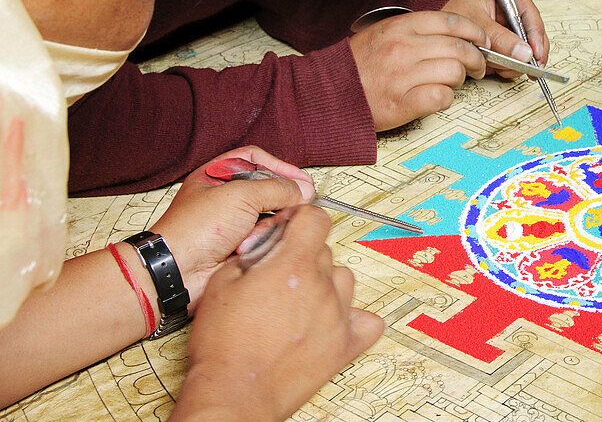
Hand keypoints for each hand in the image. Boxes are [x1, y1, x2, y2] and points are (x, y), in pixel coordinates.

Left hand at [149, 147, 314, 308]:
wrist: (179, 271)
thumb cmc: (195, 229)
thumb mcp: (240, 195)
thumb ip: (277, 188)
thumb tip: (302, 190)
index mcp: (217, 176)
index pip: (257, 160)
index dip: (280, 167)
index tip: (301, 180)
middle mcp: (226, 198)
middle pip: (268, 190)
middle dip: (280, 200)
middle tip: (297, 206)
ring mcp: (234, 223)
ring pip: (271, 216)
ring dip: (269, 224)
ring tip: (262, 232)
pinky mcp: (241, 246)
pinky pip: (266, 238)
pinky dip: (264, 241)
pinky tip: (253, 247)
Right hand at [170, 206, 383, 420]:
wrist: (232, 393)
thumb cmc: (223, 345)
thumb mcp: (222, 284)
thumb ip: (251, 254)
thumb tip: (268, 244)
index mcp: (293, 266)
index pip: (316, 219)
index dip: (300, 220)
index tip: (290, 230)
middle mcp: (322, 287)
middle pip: (325, 251)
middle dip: (302, 255)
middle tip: (279, 276)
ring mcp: (337, 316)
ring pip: (344, 279)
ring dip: (325, 282)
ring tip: (301, 300)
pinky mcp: (344, 346)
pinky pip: (368, 322)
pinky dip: (355, 318)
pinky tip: (334, 320)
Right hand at [349, 10, 488, 131]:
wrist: (325, 93)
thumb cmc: (356, 65)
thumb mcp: (382, 33)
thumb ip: (415, 30)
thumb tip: (452, 33)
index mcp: (400, 27)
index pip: (451, 21)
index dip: (474, 31)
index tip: (481, 40)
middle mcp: (403, 48)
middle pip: (459, 47)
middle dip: (476, 58)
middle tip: (476, 66)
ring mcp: (402, 76)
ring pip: (454, 72)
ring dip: (460, 79)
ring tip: (453, 83)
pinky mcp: (402, 103)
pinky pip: (441, 97)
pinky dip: (446, 98)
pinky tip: (438, 98)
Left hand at [442, 0, 550, 77]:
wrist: (434, 31)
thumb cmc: (450, 15)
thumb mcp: (475, 23)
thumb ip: (500, 38)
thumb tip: (524, 53)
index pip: (530, 15)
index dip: (536, 36)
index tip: (536, 54)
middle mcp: (510, 14)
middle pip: (531, 37)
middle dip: (524, 54)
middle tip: (519, 67)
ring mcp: (507, 32)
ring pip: (523, 52)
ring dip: (510, 62)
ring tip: (492, 62)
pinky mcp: (502, 47)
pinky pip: (512, 61)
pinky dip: (504, 67)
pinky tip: (492, 66)